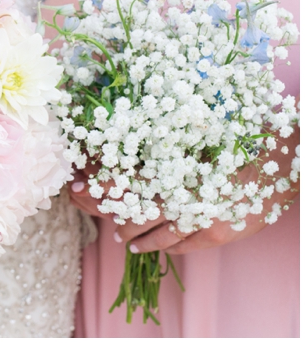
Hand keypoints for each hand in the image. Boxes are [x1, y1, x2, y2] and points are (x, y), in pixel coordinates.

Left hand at [71, 131, 298, 256]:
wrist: (283, 159)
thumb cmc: (239, 135)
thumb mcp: (198, 129)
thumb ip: (168, 134)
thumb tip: (136, 124)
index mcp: (176, 164)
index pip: (132, 179)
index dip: (108, 185)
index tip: (89, 187)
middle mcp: (183, 191)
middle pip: (139, 208)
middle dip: (117, 214)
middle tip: (102, 217)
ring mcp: (200, 216)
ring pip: (159, 233)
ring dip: (139, 236)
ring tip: (124, 238)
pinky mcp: (218, 233)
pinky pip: (184, 244)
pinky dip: (166, 246)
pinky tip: (157, 247)